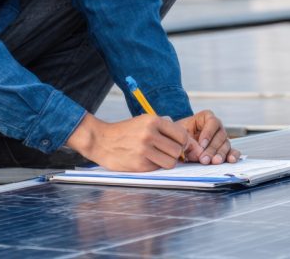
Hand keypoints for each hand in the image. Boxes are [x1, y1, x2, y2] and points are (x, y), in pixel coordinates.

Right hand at [66, 113, 189, 171]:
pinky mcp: (139, 164)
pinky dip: (155, 166)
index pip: (181, 134)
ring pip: (171, 162)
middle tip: (168, 152)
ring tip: (159, 157)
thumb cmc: (126, 131)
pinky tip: (146, 160)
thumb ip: (164, 128)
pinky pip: (158, 168)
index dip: (184, 142)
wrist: (101, 140)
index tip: (179, 145)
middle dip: (176, 153)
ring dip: (168, 161)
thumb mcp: (144, 121)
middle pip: (177, 150)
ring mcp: (144, 150)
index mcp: (153, 121)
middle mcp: (149, 134)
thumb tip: (188, 141)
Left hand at [178, 110, 241, 165]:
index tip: (201, 144)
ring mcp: (222, 139)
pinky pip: (233, 151)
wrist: (178, 145)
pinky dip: (233, 155)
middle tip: (204, 159)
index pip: (212, 122)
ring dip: (220, 154)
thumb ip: (188, 142)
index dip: (208, 133)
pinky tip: (231, 160)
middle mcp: (216, 127)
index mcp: (206, 118)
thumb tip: (198, 152)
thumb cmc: (179, 136)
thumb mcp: (180, 135)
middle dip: (212, 148)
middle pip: (220, 135)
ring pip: (226, 144)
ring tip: (214, 162)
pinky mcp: (225, 150)